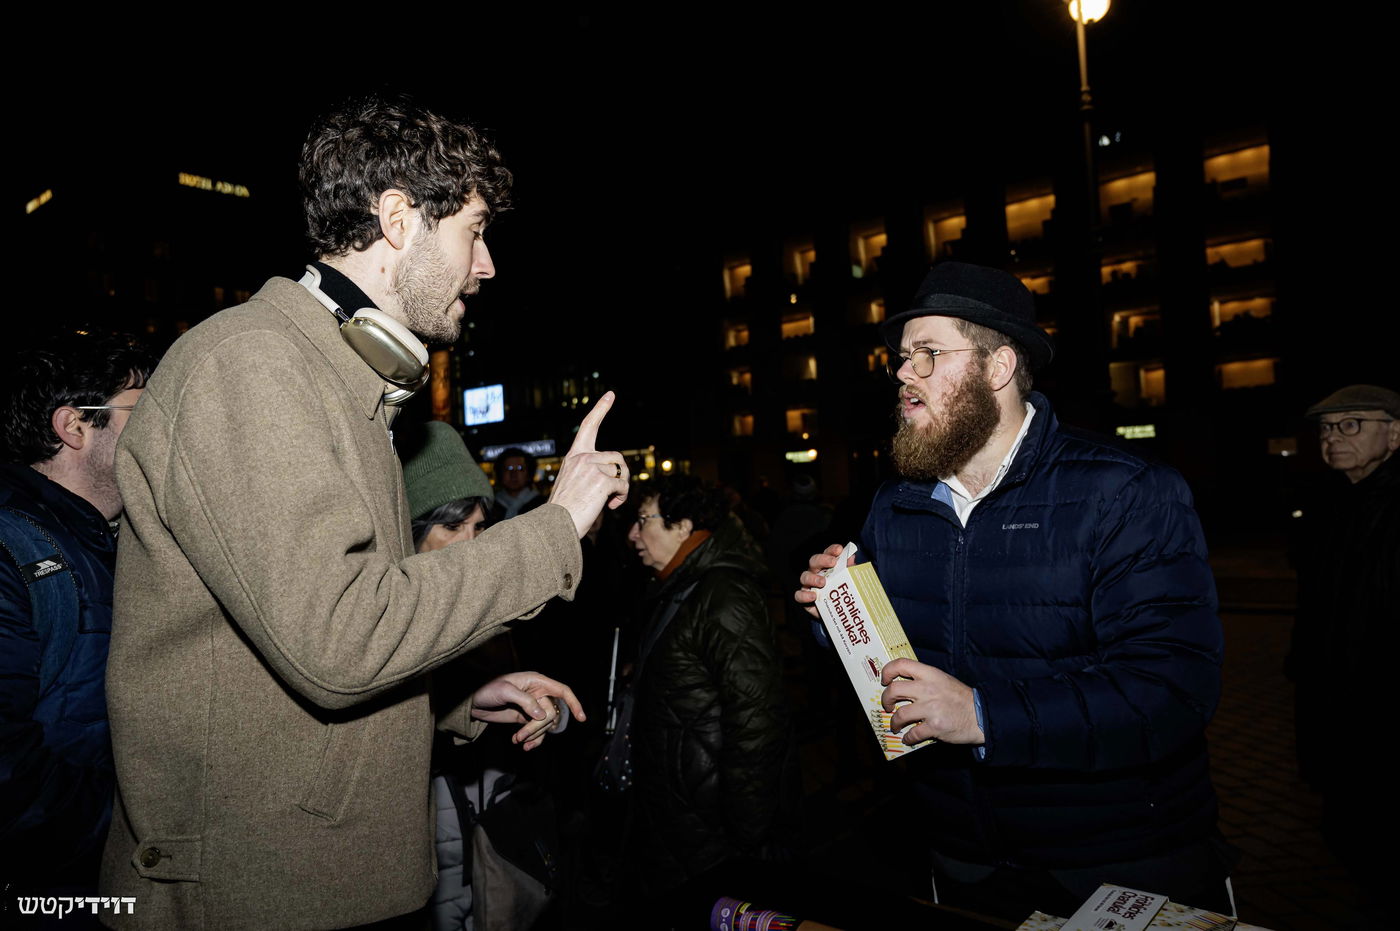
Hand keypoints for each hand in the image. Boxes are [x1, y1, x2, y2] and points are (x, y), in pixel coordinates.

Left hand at [470, 671, 585, 750]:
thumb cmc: (487, 689)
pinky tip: (523, 745)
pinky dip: (533, 740)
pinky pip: (538, 732)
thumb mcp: (505, 691)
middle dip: (537, 728)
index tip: (581, 718)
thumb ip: (525, 701)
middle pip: (551, 714)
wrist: (473, 702)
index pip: (562, 691)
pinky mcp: (526, 719)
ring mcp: (533, 708)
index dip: (574, 703)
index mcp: (537, 681)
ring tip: (517, 740)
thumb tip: (542, 715)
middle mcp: (539, 694)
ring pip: (545, 726)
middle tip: (521, 736)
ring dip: (534, 736)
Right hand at [548, 391, 629, 537]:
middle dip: (622, 474)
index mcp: (574, 456)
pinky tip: (611, 506)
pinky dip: (621, 497)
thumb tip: (614, 475)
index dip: (601, 409)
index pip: (588, 426)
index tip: (610, 395)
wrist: (554, 524)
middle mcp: (583, 457)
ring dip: (621, 488)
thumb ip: (589, 472)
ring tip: (610, 502)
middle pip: (617, 457)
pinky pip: (623, 486)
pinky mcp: (603, 480)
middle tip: (616, 492)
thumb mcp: (574, 483)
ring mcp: (593, 467)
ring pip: (621, 472)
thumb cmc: (564, 510)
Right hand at [793, 543, 850, 617]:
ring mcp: (808, 585)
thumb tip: (851, 558)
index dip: (832, 550)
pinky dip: (804, 595)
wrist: (836, 614)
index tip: (839, 549)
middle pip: (814, 561)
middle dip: (823, 560)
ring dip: (813, 578)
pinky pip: (799, 595)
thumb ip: (849, 570)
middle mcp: (815, 573)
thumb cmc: (841, 593)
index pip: (827, 554)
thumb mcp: (848, 581)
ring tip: (823, 582)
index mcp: (826, 566)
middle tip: (832, 562)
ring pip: (805, 576)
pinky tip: (813, 596)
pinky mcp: (804, 598)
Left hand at [880, 658, 984, 744]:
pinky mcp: (934, 726)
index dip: (887, 671)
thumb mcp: (943, 680)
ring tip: (896, 726)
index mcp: (930, 674)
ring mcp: (930, 708)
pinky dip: (908, 738)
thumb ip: (925, 680)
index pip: (901, 664)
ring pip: (900, 715)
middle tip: (888, 706)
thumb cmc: (961, 698)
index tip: (884, 680)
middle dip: (886, 700)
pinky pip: (913, 733)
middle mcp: (927, 689)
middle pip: (894, 690)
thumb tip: (903, 687)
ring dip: (894, 723)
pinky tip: (908, 739)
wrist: (980, 716)